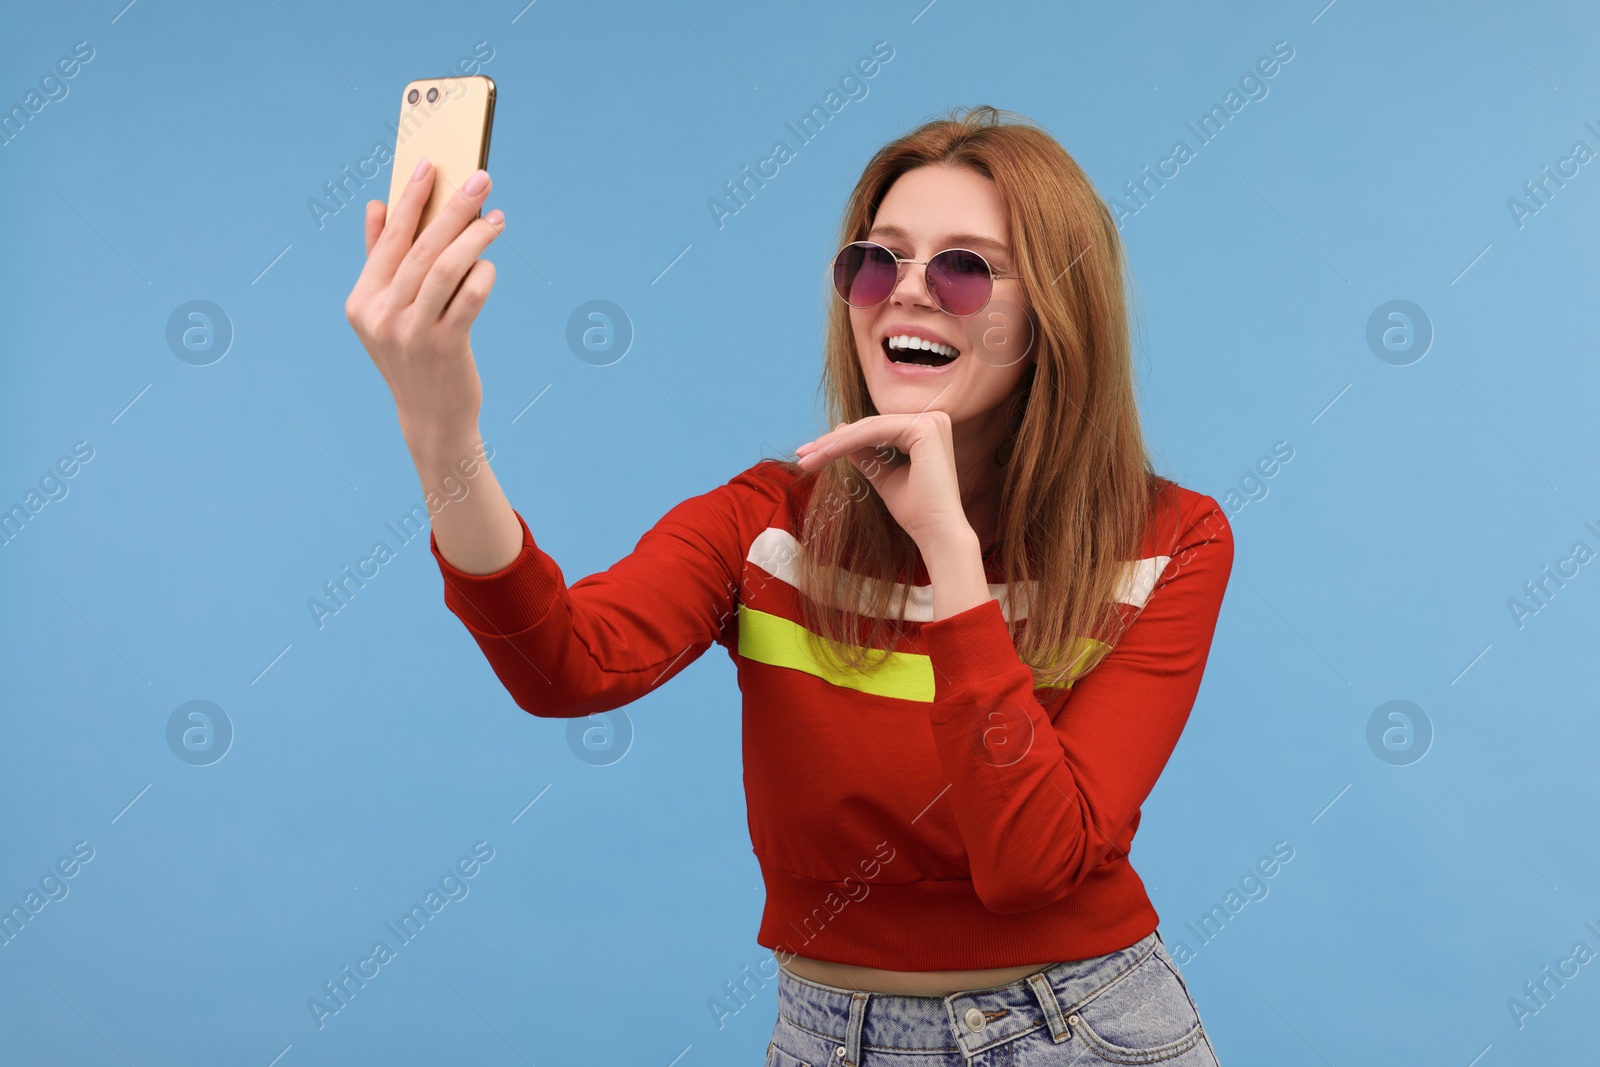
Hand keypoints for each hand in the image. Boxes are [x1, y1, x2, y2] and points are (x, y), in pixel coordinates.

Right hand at [344, 159, 503, 452]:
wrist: (431, 417)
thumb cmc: (414, 355)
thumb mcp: (387, 311)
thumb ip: (380, 259)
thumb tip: (375, 205)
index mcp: (362, 301)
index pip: (389, 239)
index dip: (410, 200)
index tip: (429, 165)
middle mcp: (381, 315)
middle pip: (420, 248)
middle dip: (452, 208)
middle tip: (480, 179)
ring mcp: (410, 334)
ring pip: (445, 269)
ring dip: (475, 237)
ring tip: (496, 217)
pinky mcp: (444, 348)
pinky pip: (468, 298)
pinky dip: (483, 276)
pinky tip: (491, 263)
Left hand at [795, 411, 972, 548]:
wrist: (937, 535)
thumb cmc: (916, 514)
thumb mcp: (884, 478)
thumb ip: (866, 456)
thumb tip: (841, 436)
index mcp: (927, 431)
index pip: (875, 431)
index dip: (840, 442)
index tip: (811, 456)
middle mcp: (933, 420)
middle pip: (869, 426)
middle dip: (831, 442)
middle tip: (801, 456)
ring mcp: (931, 421)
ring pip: (868, 428)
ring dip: (833, 443)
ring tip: (807, 459)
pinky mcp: (925, 428)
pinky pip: (874, 432)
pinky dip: (846, 443)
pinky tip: (825, 455)